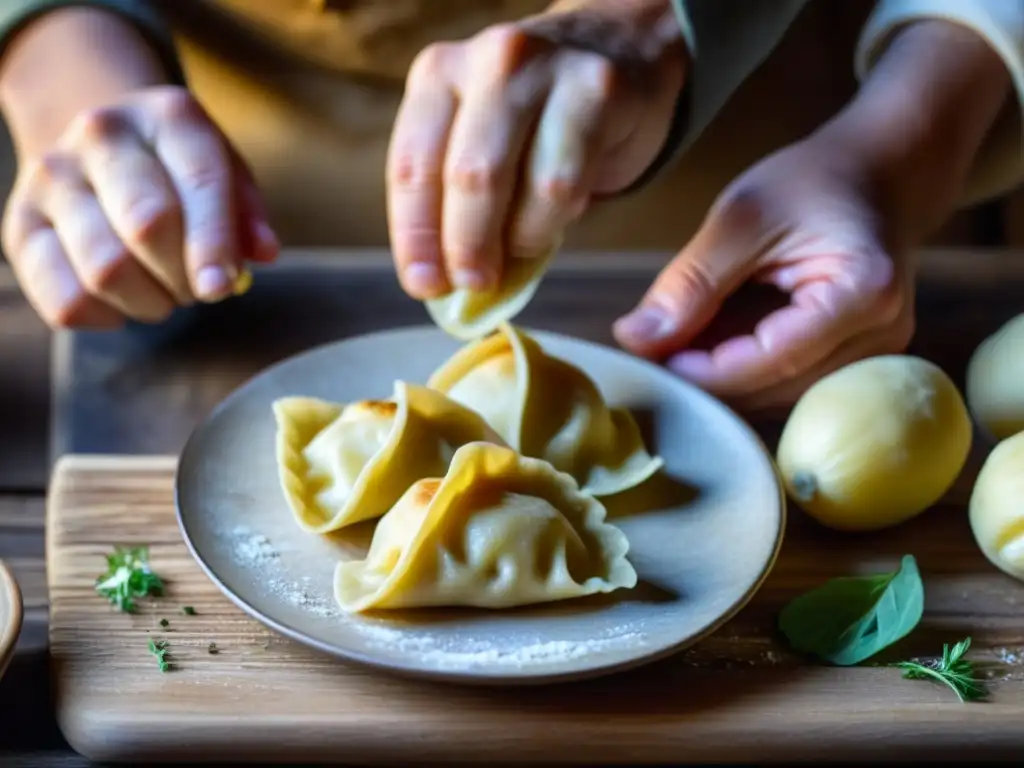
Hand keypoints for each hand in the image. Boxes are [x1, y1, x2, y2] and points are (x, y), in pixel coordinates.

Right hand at [2, 85, 278, 328]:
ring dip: (150, 302)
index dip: (213, 244)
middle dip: (184, 276)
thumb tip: (262, 253)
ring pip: (105, 270)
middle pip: (147, 225)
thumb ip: (248, 214)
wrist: (103, 148)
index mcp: (169, 116)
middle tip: (198, 289)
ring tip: (165, 295)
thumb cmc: (181, 172)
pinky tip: (124, 303)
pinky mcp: (20, 226)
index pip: (198, 183)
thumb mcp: (227, 175)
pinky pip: (65, 300)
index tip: (221, 288)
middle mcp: (101, 135)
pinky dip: (106, 318)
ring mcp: (51, 178)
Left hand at [387, 1, 686, 297]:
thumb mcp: (479, 143)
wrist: (621, 54)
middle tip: (475, 284)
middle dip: (465, 245)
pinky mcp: (597, 89)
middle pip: (464, 176)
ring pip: (519, 182)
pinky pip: (565, 182)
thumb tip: (444, 287)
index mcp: (437, 76)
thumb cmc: (537, 121)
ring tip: (519, 254)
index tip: (424, 285)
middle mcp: (486, 62)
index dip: (416, 236)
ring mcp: (544, 70)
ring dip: (516, 239)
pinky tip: (556, 221)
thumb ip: (454, 203)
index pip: (411, 167)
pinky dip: (553, 220)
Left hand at [613, 132, 915, 412]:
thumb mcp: (742, 215)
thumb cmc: (816, 181)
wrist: (879, 173)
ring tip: (669, 345)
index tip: (647, 359)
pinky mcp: (853, 365)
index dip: (704, 371)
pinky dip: (738, 371)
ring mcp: (872, 360)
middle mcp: (881, 340)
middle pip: (774, 388)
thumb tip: (635, 339)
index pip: (773, 358)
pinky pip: (784, 384)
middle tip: (643, 356)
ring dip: (717, 379)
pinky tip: (703, 347)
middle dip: (703, 379)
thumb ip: (691, 281)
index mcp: (865, 295)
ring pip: (775, 395)